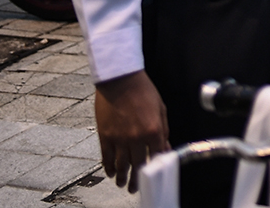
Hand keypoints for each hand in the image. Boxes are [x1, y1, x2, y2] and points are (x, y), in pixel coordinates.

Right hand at [94, 70, 169, 192]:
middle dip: (136, 180)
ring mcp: (119, 138)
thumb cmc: (143, 91)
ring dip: (121, 177)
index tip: (154, 176)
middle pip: (138, 165)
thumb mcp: (161, 109)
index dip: (155, 168)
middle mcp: (137, 137)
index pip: (157, 156)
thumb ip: (163, 130)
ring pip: (121, 165)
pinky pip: (106, 157)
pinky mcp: (105, 136)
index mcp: (154, 131)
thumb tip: (164, 147)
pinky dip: (108, 167)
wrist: (121, 80)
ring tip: (121, 184)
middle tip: (134, 188)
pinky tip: (110, 172)